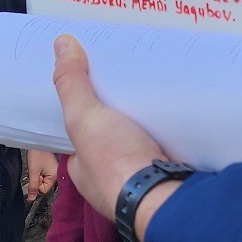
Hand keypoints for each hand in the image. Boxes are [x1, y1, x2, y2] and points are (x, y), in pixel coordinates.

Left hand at [26, 150, 57, 201]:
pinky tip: (38, 164)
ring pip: (42, 179)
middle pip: (44, 185)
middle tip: (36, 170)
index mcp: (55, 176)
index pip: (44, 190)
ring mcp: (53, 170)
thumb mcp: (33, 172)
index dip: (37, 185)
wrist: (38, 141)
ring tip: (37, 165)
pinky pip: (43, 174)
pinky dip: (38, 171)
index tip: (36, 176)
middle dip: (37, 180)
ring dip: (37, 175)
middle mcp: (56, 174)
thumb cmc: (37, 154)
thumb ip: (33, 186)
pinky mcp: (50, 166)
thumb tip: (31, 199)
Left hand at [53, 36, 179, 239]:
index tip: (99, 90)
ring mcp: (141, 183)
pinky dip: (173, 138)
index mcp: (84, 171)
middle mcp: (110, 180)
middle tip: (134, 88)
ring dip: (151, 128)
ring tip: (159, 95)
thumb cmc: (116, 164)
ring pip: (143, 147)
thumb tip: (61, 44)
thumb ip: (72, 84)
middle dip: (123, 120)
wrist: (163, 198)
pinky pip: (169, 152)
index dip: (87, 114)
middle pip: (114, 140)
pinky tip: (181, 118)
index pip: (81, 138)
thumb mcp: (85, 117)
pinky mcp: (169, 180)